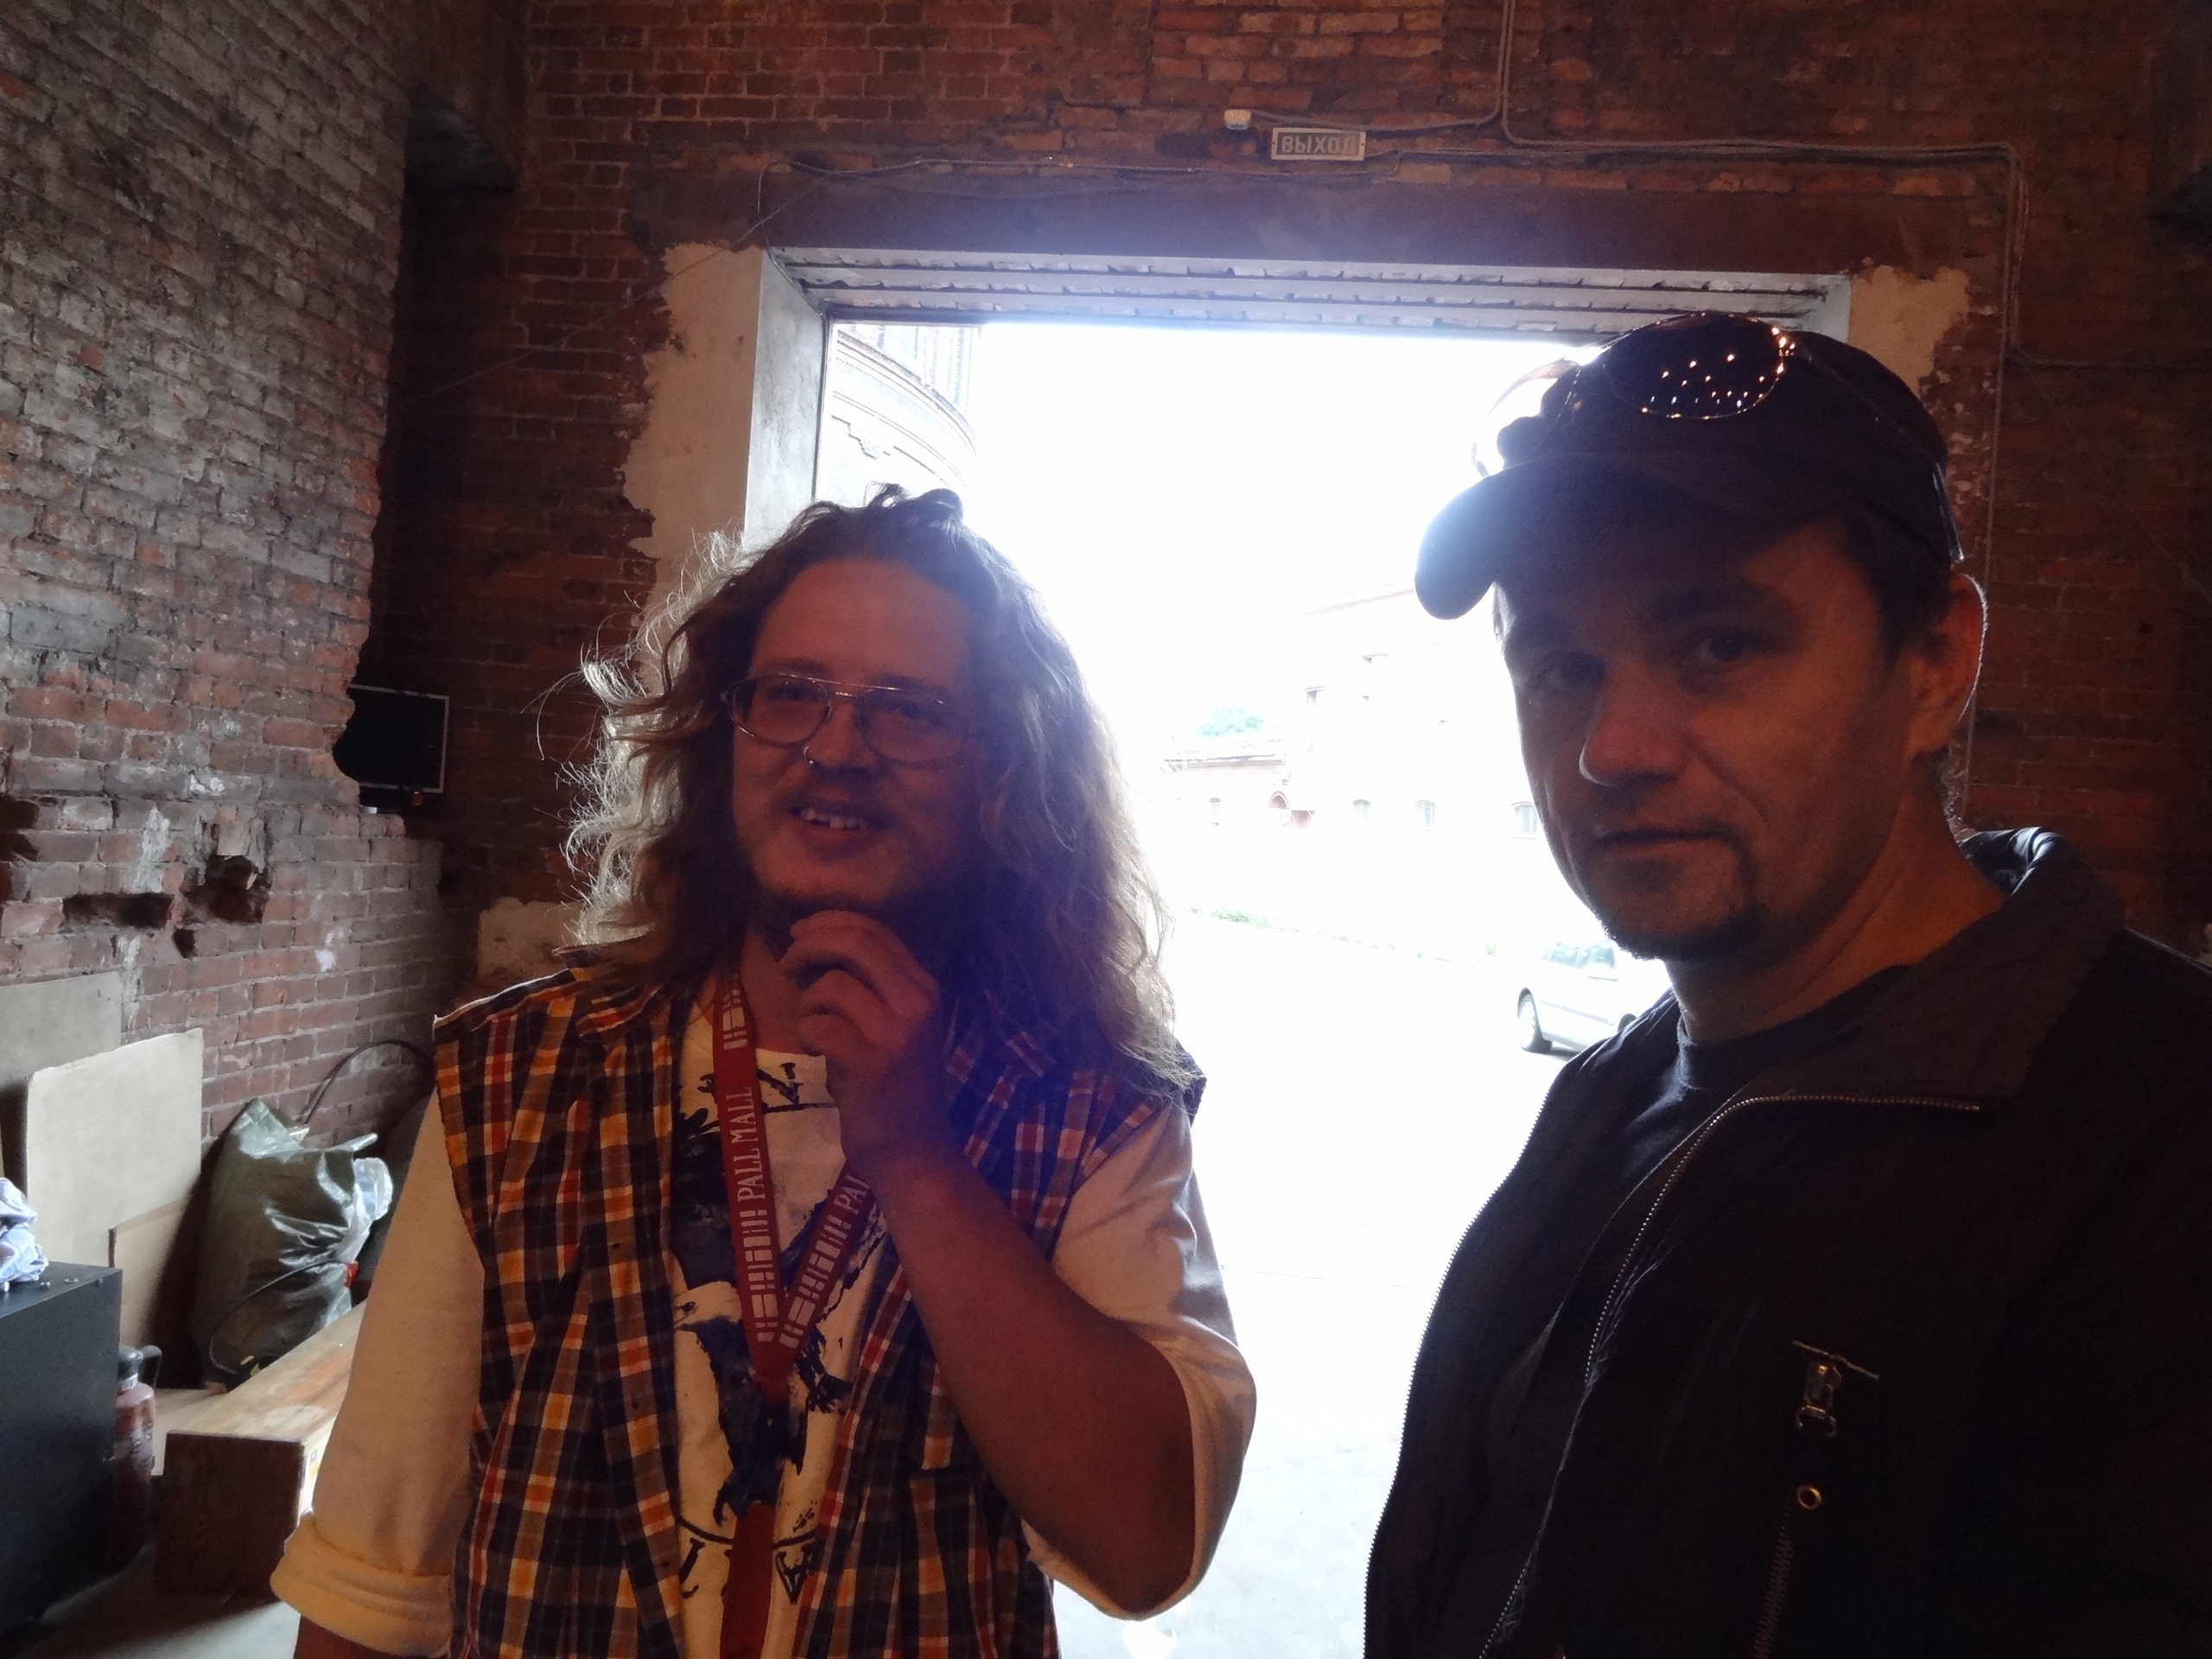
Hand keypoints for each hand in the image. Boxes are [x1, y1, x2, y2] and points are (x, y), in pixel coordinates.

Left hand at [781, 912, 958, 1181]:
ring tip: (813, 1029)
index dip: (831, 922)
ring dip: (807, 1003)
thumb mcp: (895, 1027)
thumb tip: (816, 947)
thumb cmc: (896, 1090)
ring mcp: (897, 1033)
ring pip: (832, 985)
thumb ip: (870, 987)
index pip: (876, 931)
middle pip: (856, 942)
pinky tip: (816, 1052)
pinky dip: (806, 1033)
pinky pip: (819, 1025)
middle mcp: (918, 1003)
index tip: (801, 932)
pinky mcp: (871, 1063)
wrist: (913, 1152)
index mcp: (925, 988)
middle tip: (787, 961)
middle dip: (810, 944)